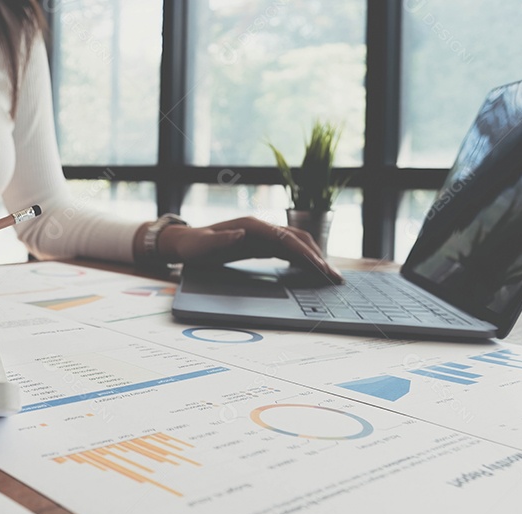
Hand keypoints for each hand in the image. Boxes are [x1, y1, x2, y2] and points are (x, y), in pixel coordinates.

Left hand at [153, 217, 343, 282]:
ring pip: (296, 244)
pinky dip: (302, 260)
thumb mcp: (203, 245)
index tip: (321, 268)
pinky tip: (311, 272)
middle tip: (335, 278)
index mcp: (252, 226)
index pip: (287, 239)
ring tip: (330, 277)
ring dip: (314, 258)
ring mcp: (263, 235)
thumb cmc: (194, 245)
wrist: (186, 242)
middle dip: (319, 257)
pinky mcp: (260, 245)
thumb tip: (241, 233)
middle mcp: (262, 228)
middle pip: (298, 240)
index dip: (306, 253)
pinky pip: (287, 251)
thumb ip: (221, 240)